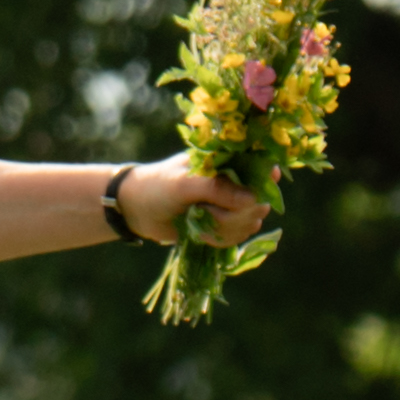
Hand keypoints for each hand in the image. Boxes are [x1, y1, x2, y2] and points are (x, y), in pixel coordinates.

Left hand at [124, 161, 275, 252]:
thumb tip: (253, 199)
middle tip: (209, 211)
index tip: (247, 198)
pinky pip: (238, 236)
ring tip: (200, 220)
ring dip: (226, 228)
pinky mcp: (224, 225)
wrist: (136, 209)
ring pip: (251, 222)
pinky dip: (221, 239)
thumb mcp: (184, 184)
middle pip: (260, 202)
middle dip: (236, 214)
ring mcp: (231, 204)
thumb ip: (216, 188)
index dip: (262, 184)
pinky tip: (202, 234)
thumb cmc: (158, 186)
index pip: (263, 168)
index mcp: (229, 160)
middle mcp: (235, 180)